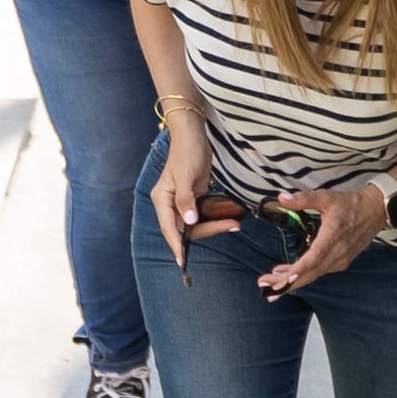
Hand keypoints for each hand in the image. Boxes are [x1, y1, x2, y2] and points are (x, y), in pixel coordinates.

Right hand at [148, 116, 234, 254]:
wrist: (193, 136)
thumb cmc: (187, 152)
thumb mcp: (186, 176)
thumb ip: (186, 200)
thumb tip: (190, 222)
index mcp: (162, 200)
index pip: (169, 228)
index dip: (176, 245)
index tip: (182, 261)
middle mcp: (170, 204)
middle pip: (186, 228)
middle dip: (208, 230)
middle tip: (231, 227)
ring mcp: (183, 202)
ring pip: (196, 223)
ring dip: (214, 225)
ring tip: (234, 223)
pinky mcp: (194, 198)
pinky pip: (203, 214)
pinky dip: (215, 218)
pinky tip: (228, 218)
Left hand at [261, 181, 387, 294]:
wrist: (376, 211)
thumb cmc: (350, 203)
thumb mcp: (326, 197)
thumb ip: (303, 199)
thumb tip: (281, 198)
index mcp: (333, 236)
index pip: (314, 257)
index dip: (299, 269)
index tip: (284, 279)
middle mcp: (337, 252)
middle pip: (310, 273)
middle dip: (286, 283)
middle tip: (264, 286)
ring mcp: (340, 259)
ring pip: (313, 275)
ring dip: (292, 282)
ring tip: (270, 285)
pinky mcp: (341, 261)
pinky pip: (319, 272)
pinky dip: (303, 275)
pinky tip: (288, 275)